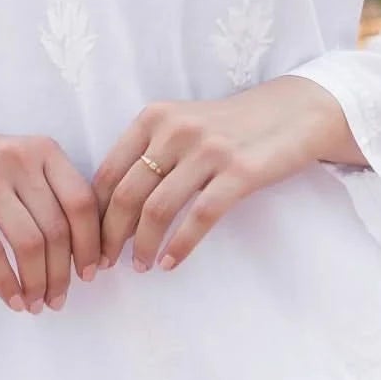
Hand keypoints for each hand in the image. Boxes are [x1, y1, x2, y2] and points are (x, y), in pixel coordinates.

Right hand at [0, 110, 102, 314]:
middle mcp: (18, 159)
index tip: (91, 272)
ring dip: (37, 282)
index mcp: (43, 150)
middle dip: (62, 273)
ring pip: (28, 242)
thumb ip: (52, 192)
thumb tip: (85, 250)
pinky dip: (5, 282)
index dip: (91, 243)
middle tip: (59, 299)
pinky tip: (12, 298)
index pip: (81, 202)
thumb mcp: (23, 162)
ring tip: (36, 304)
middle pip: (56, 228)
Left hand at [91, 77, 357, 274]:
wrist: (292, 114)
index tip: (88, 242)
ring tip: (140, 266)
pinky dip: (179, 246)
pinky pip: (199, 217)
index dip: (93, 213)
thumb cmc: (229, 127)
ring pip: (158, 209)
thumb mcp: (182, 126)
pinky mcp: (239, 172)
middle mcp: (176, 129)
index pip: (108, 172)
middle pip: (126, 194)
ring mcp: (208, 150)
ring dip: (142, 246)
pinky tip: (170, 263)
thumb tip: (110, 208)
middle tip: (104, 264)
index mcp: (153, 117)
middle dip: (110, 237)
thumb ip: (149, 154)